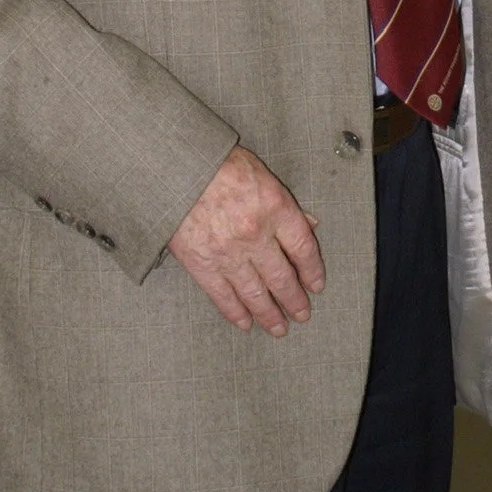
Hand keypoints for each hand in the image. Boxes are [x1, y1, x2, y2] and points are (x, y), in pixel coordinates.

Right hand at [169, 145, 325, 336]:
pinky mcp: (202, 264)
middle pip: (282, 277)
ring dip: (270, 314)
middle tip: (302, 314)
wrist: (175, 169)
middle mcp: (256, 235)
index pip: (303, 248)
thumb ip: (286, 203)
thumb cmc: (219, 164)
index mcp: (275, 208)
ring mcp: (229, 253)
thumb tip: (310, 225)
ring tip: (279, 327)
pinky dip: (236, 313)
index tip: (316, 285)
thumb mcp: (261, 173)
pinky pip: (223, 296)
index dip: (312, 270)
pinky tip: (246, 323)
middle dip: (294, 299)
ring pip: (256, 293)